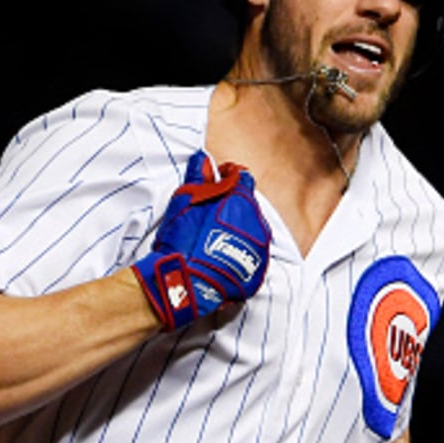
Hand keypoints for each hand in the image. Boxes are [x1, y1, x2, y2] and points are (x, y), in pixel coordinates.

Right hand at [132, 150, 270, 330]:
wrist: (186, 283)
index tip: (217, 185)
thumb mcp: (185, 201)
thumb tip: (203, 159)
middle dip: (233, 207)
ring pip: (253, 230)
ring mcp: (260, 248)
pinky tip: (222, 258)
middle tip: (210, 218)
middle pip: (248, 206)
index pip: (243, 178)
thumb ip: (198, 177)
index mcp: (240, 200)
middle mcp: (256, 221)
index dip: (229, 179)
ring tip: (215, 240)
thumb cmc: (183, 240)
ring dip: (238, 230)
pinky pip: (253, 255)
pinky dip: (241, 254)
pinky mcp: (258, 270)